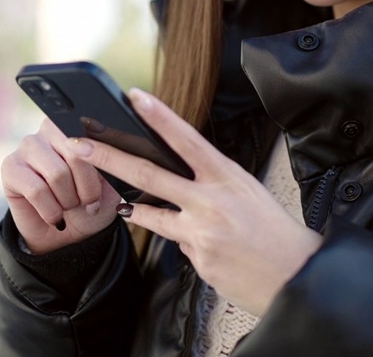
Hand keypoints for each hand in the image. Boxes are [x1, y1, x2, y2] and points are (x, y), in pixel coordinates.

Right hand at [0, 118, 120, 253]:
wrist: (69, 236)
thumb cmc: (91, 204)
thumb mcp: (111, 184)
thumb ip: (111, 162)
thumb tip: (110, 150)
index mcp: (77, 126)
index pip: (93, 138)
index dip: (100, 171)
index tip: (102, 193)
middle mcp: (49, 129)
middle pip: (76, 154)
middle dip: (87, 189)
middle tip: (88, 205)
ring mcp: (27, 146)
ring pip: (57, 174)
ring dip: (69, 201)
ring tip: (68, 207)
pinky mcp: (10, 167)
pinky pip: (36, 190)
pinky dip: (51, 211)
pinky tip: (54, 216)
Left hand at [70, 88, 321, 316]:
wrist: (295, 275)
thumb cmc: (275, 229)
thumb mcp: (247, 190)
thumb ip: (212, 181)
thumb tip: (178, 181)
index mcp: (226, 176)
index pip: (186, 139)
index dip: (159, 116)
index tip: (135, 97)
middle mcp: (209, 201)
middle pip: (148, 175)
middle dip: (107, 158)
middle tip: (77, 144)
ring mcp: (199, 232)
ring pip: (150, 214)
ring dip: (131, 207)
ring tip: (120, 200)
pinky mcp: (196, 259)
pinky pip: (178, 245)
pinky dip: (188, 242)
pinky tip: (213, 248)